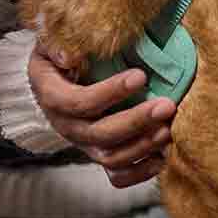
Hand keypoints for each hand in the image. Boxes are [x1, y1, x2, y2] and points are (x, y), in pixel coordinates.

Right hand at [28, 44, 174, 187]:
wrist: (53, 81)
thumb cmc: (58, 55)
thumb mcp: (49, 41)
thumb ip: (56, 44)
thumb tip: (68, 56)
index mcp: (52, 97)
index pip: (79, 102)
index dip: (110, 92)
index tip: (141, 76)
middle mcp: (66, 126)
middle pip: (100, 134)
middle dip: (136, 121)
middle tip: (167, 105)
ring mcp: (83, 144)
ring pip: (111, 157)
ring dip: (142, 146)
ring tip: (168, 128)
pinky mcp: (99, 154)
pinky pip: (117, 176)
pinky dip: (140, 172)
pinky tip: (161, 157)